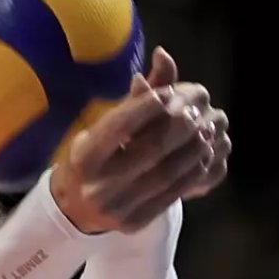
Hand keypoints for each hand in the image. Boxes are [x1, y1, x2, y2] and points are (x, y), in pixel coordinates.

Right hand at [51, 47, 230, 233]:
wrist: (74, 210)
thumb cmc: (90, 158)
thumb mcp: (100, 127)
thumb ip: (135, 98)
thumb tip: (166, 56)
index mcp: (84, 156)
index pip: (121, 125)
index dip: (151, 105)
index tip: (170, 93)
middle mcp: (98, 184)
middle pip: (152, 148)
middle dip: (181, 126)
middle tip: (196, 113)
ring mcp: (117, 207)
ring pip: (168, 172)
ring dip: (194, 148)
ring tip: (204, 132)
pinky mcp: (135, 222)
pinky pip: (173, 193)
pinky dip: (193, 171)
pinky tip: (201, 156)